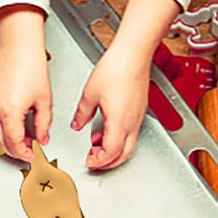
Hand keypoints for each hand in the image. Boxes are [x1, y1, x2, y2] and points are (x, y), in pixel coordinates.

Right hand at [0, 23, 50, 161]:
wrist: (18, 47)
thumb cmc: (31, 66)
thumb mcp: (44, 100)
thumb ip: (43, 124)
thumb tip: (42, 138)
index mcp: (9, 112)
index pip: (14, 144)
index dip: (24, 153)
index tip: (32, 154)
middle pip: (0, 142)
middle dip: (14, 151)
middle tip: (27, 151)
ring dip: (7, 139)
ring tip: (23, 136)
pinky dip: (1, 126)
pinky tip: (14, 123)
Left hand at [71, 46, 149, 170]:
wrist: (133, 54)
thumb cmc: (116, 69)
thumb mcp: (90, 94)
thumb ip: (82, 114)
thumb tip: (77, 124)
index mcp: (119, 122)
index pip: (111, 153)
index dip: (99, 161)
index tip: (88, 161)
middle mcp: (132, 122)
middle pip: (123, 154)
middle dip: (108, 162)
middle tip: (94, 161)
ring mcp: (138, 116)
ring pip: (129, 144)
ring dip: (113, 150)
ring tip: (96, 145)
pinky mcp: (139, 109)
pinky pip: (130, 131)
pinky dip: (118, 137)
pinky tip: (106, 128)